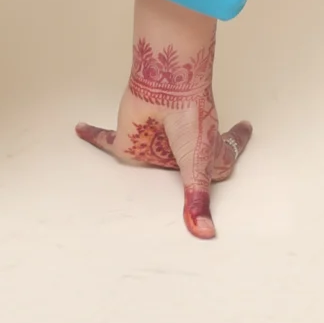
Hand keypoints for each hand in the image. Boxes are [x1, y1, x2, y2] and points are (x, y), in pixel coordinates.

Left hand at [76, 88, 252, 239]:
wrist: (169, 89)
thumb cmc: (192, 120)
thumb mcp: (199, 167)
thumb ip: (197, 200)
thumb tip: (204, 233)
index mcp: (204, 157)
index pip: (218, 161)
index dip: (233, 147)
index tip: (244, 131)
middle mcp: (178, 152)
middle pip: (179, 167)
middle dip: (181, 166)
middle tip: (180, 166)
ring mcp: (153, 146)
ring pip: (143, 157)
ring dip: (138, 151)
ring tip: (138, 154)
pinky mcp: (127, 139)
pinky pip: (104, 138)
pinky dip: (92, 135)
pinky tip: (80, 129)